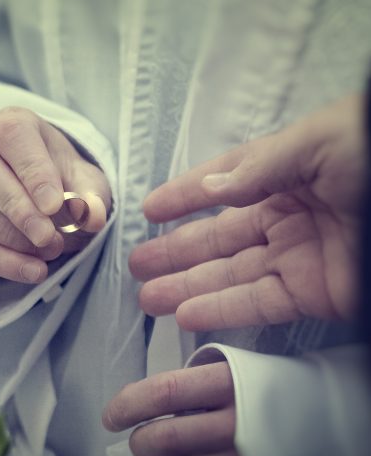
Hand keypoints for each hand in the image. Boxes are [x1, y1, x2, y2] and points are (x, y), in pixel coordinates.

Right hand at [0, 107, 110, 282]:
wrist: (37, 194)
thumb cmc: (59, 178)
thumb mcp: (84, 179)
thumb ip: (91, 194)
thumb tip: (92, 216)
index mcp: (12, 125)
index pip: (12, 136)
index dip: (32, 171)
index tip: (54, 205)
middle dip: (16, 207)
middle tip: (48, 237)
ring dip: (9, 236)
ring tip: (48, 252)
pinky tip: (30, 270)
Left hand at [103, 363, 287, 455]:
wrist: (348, 424)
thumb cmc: (283, 394)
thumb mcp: (246, 372)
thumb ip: (199, 381)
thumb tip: (144, 399)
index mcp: (235, 383)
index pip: (163, 392)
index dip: (127, 406)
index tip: (111, 416)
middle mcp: (242, 424)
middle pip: (163, 439)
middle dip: (141, 444)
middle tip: (142, 443)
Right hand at [130, 96, 365, 329]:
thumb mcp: (318, 142)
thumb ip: (258, 168)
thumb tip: (208, 191)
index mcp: (287, 171)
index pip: (223, 184)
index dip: (184, 196)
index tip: (148, 209)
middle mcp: (287, 214)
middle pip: (219, 237)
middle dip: (175, 251)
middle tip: (136, 264)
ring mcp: (300, 256)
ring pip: (230, 275)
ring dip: (187, 286)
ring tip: (146, 297)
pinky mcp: (317, 293)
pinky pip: (260, 303)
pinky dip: (221, 310)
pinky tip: (186, 313)